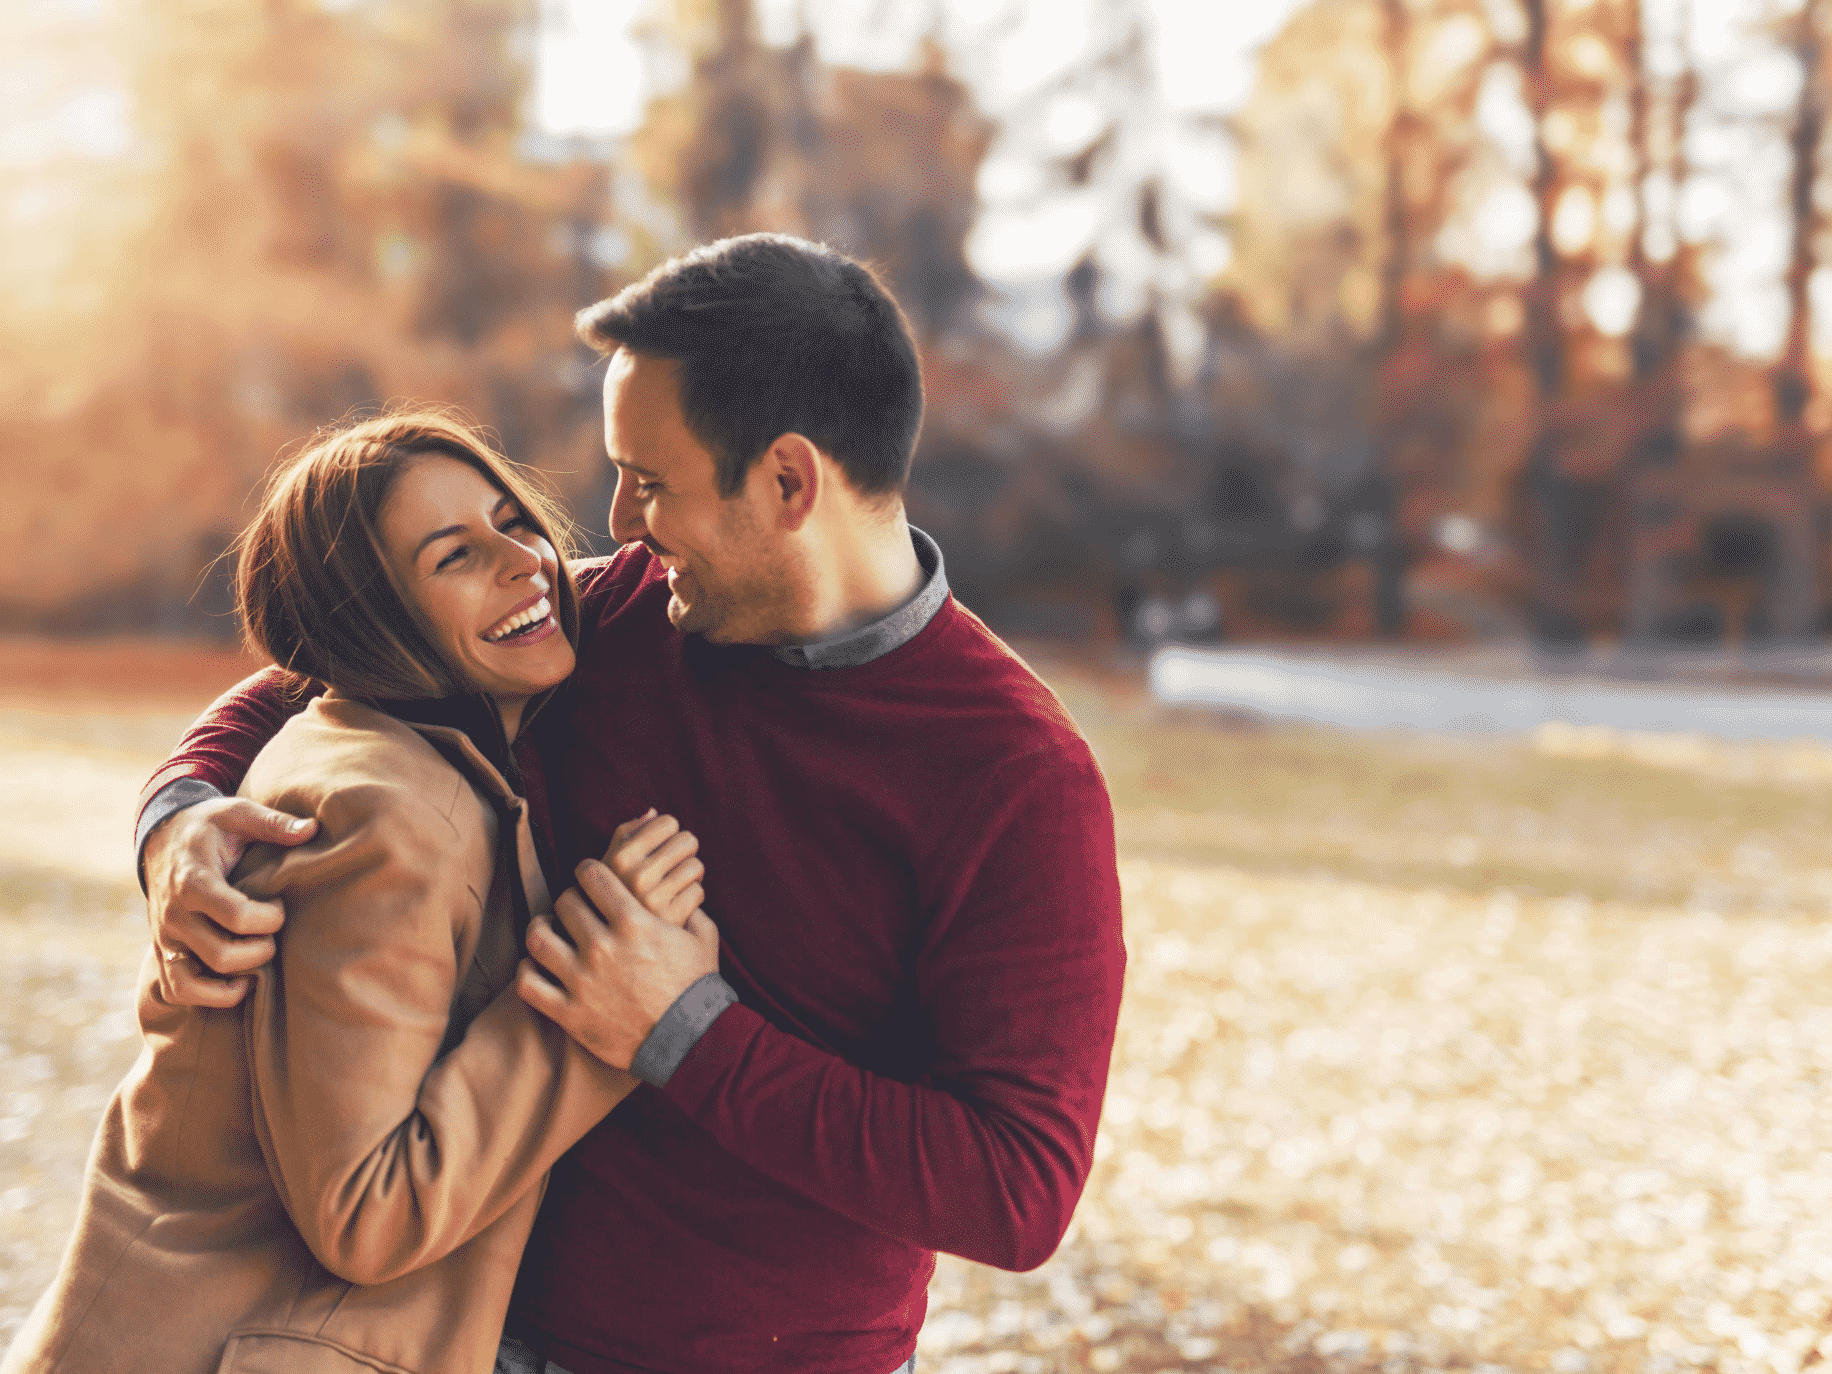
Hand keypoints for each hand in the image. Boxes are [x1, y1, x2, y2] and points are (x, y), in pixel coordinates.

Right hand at [143, 796, 316, 1007]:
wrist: (162, 837)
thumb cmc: (209, 826)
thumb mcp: (238, 813)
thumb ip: (273, 823)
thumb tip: (313, 829)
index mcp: (194, 881)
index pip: (236, 916)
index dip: (269, 918)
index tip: (279, 905)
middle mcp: (174, 915)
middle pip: (222, 955)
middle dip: (261, 949)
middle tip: (274, 932)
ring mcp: (165, 937)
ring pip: (195, 982)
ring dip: (235, 980)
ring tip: (259, 960)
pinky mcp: (163, 950)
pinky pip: (178, 989)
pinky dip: (208, 996)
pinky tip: (239, 982)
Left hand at [518, 858, 719, 1070]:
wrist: (692, 1040)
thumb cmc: (698, 988)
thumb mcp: (703, 939)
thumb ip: (691, 911)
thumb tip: (687, 895)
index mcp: (633, 922)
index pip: (591, 875)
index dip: (588, 871)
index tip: (590, 878)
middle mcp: (602, 946)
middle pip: (564, 902)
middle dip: (570, 901)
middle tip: (576, 911)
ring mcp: (582, 980)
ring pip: (537, 938)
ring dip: (541, 930)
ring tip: (549, 932)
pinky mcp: (570, 1013)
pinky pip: (528, 983)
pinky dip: (526, 971)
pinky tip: (537, 968)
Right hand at [601, 809, 704, 927]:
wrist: (618, 946)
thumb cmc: (616, 896)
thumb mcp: (610, 864)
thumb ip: (627, 834)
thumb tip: (652, 812)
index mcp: (618, 858)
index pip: (668, 822)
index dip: (669, 834)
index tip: (660, 850)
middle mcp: (634, 877)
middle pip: (687, 840)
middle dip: (684, 853)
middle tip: (672, 869)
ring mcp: (653, 899)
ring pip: (696, 866)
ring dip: (691, 876)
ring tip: (675, 887)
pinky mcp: (672, 919)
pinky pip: (699, 892)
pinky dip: (693, 897)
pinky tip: (679, 906)